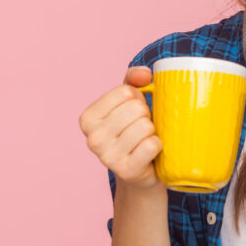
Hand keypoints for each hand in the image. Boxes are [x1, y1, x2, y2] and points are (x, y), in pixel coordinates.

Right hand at [79, 66, 162, 189]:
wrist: (141, 172)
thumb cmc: (134, 131)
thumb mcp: (129, 102)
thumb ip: (133, 80)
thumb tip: (145, 73)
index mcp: (88, 118)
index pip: (125, 92)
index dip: (137, 99)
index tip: (133, 113)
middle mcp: (92, 138)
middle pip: (136, 108)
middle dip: (146, 116)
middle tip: (141, 129)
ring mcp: (107, 157)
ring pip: (145, 126)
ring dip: (152, 132)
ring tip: (145, 140)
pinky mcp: (126, 171)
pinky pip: (152, 145)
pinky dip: (158, 146)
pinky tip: (150, 154)